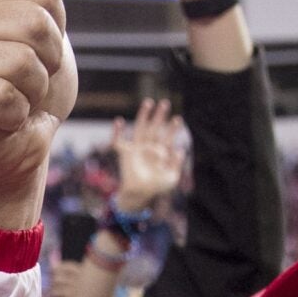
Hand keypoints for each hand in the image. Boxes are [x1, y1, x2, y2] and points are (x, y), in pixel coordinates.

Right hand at [0, 0, 73, 230]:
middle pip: (32, 22)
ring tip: (17, 105)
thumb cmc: (32, 101)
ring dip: (33, 93)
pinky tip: (4, 122)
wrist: (19, 158)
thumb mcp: (48, 41)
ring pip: (20, 61)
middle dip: (48, 63)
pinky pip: (2, 94)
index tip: (43, 59)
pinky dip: (17, 115)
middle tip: (32, 88)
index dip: (57, 31)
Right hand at [111, 97, 182, 211]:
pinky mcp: (125, 153)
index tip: (178, 119)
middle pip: (155, 128)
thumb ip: (176, 164)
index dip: (173, 128)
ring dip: (144, 115)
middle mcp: (149, 147)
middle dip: (160, 116)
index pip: (168, 136)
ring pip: (140, 128)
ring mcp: (137, 148)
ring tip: (148, 102)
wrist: (140, 194)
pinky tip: (118, 121)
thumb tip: (180, 150)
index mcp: (161, 152)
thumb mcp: (172, 178)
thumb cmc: (157, 187)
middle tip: (165, 103)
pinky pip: (118, 141)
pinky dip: (117, 132)